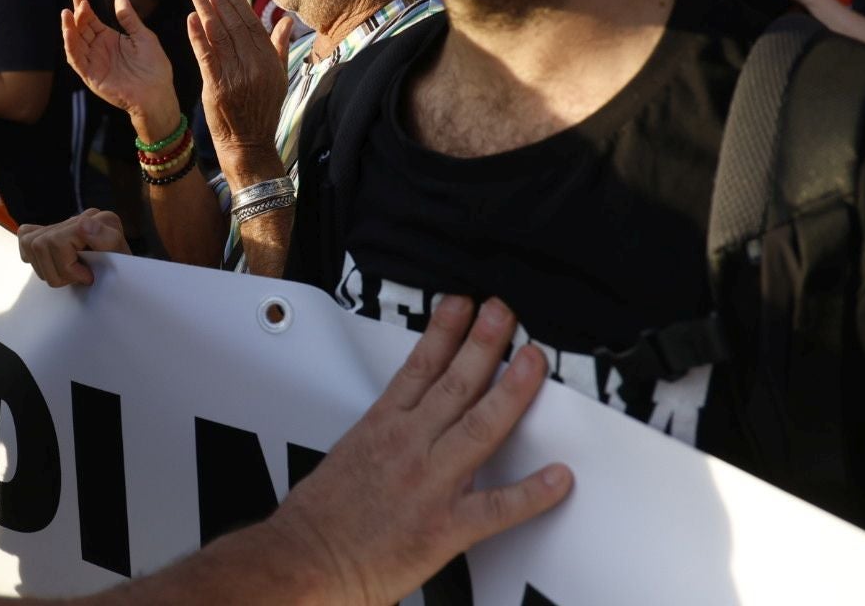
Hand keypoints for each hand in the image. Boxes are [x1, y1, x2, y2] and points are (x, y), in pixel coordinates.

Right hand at [17, 209, 129, 287]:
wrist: (120, 275)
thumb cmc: (120, 270)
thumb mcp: (121, 259)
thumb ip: (107, 239)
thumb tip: (83, 223)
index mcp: (98, 218)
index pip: (58, 239)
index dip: (69, 266)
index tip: (87, 277)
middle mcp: (79, 216)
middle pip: (41, 244)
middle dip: (58, 270)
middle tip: (78, 277)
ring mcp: (62, 224)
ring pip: (30, 243)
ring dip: (47, 269)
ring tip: (68, 274)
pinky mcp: (48, 233)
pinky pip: (25, 236)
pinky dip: (34, 256)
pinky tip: (52, 264)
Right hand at [61, 0, 176, 124]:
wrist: (158, 94)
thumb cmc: (154, 67)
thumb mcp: (143, 37)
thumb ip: (129, 18)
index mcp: (109, 39)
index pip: (91, 20)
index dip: (83, 8)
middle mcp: (98, 50)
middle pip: (81, 30)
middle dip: (76, 15)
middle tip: (76, 1)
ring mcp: (94, 64)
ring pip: (75, 44)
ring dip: (68, 29)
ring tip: (66, 14)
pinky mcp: (92, 77)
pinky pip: (77, 61)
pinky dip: (71, 47)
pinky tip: (69, 34)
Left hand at [186, 0, 292, 173]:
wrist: (249, 143)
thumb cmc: (263, 109)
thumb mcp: (279, 78)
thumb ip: (279, 46)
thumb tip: (286, 19)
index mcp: (269, 61)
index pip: (251, 24)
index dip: (237, 2)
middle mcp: (254, 66)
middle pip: (233, 25)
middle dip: (218, 1)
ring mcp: (236, 77)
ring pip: (218, 36)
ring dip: (205, 11)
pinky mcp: (217, 88)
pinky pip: (205, 55)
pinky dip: (197, 35)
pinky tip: (190, 18)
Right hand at [267, 297, 570, 603]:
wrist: (306, 560)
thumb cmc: (321, 517)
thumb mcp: (348, 453)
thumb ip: (385, 432)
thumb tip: (410, 415)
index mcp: (381, 426)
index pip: (419, 365)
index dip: (444, 330)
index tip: (462, 304)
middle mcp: (408, 446)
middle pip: (455, 383)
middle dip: (483, 342)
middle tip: (505, 313)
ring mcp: (429, 483)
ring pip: (479, 426)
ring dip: (511, 390)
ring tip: (532, 361)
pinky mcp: (445, 526)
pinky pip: (497, 508)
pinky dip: (531, 494)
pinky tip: (558, 477)